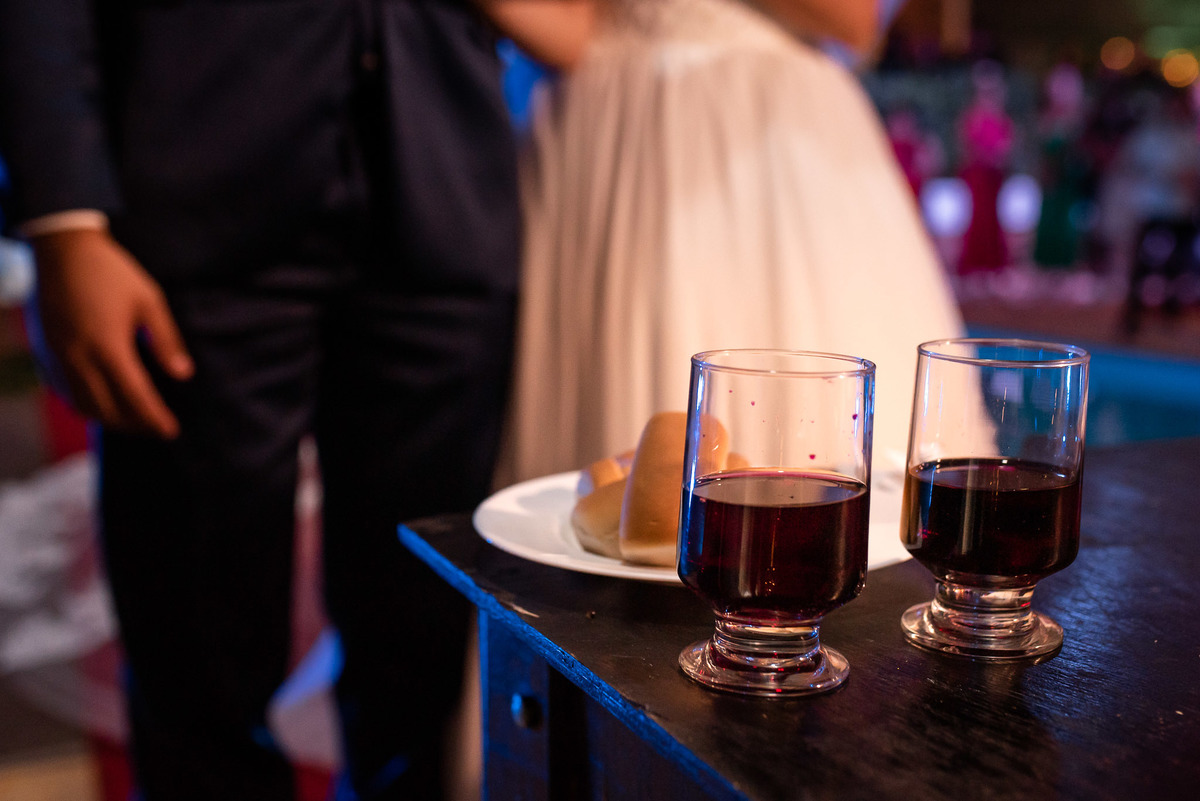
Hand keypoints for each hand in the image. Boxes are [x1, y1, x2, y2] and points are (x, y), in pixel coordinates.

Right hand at [31, 228, 193, 438]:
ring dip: (110, 420)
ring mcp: (57, 357)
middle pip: (107, 410)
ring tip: (133, 420)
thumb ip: (166, 340)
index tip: (171, 431)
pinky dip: (85, 406)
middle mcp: (78, 357)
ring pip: (83, 406)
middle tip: (156, 429)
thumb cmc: (112, 272)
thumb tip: (184, 374)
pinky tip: (103, 403)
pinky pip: (64, 393)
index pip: (135, 396)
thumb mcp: (149, 300)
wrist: (62, 248)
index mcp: (108, 345)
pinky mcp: (45, 353)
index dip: (154, 418)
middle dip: (134, 425)